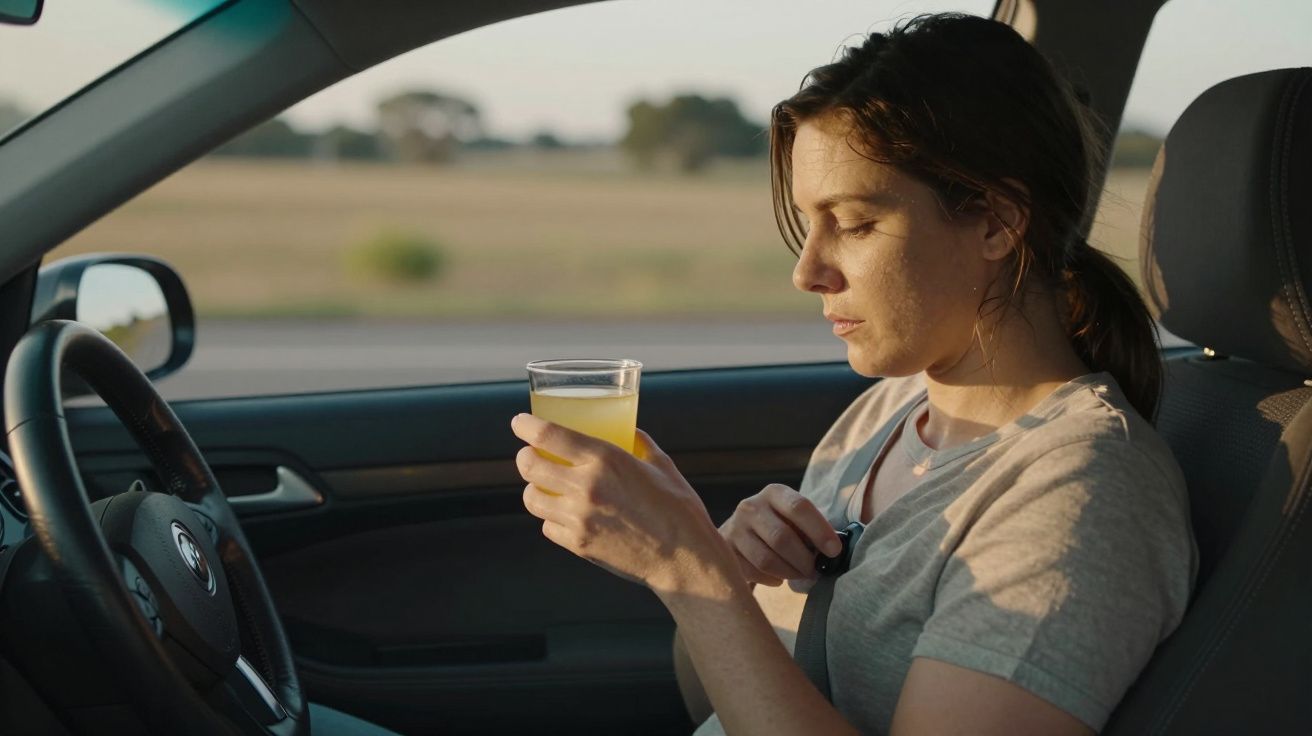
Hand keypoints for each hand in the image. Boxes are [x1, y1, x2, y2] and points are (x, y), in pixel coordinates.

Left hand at [511, 414, 732, 593]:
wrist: (684, 559)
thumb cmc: (678, 508)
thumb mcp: (662, 464)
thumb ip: (640, 443)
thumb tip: (627, 430)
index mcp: (605, 460)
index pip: (547, 436)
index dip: (526, 425)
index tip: (520, 423)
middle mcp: (585, 487)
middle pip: (529, 465)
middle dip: (525, 456)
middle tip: (531, 454)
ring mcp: (578, 519)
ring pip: (531, 498)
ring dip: (534, 488)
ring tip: (544, 485)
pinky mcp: (578, 544)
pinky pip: (547, 526)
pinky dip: (551, 518)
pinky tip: (565, 513)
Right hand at [719, 484, 841, 586]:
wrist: (739, 533)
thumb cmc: (779, 525)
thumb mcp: (794, 518)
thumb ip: (811, 530)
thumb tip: (832, 553)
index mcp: (774, 493)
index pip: (799, 507)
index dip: (820, 530)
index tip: (834, 551)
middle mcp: (751, 506)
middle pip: (782, 537)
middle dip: (804, 560)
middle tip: (816, 571)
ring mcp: (735, 528)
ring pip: (766, 559)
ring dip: (790, 572)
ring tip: (800, 575)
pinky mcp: (726, 551)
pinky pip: (754, 572)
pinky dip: (772, 579)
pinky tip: (778, 577)